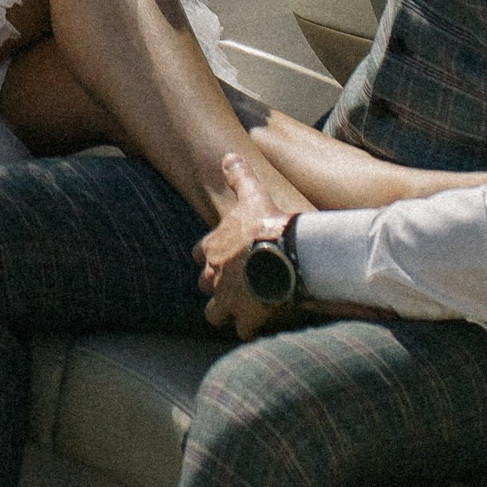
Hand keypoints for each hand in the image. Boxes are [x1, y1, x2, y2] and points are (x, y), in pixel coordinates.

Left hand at [195, 150, 296, 337]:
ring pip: (215, 313)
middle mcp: (214, 275)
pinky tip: (264, 323)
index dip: (211, 256)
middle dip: (217, 286)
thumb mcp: (253, 194)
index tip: (224, 256)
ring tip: (245, 309)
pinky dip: (251, 328)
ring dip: (228, 312)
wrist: (285, 254)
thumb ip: (239, 177)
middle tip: (236, 284)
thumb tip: (228, 156)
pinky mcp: (245, 317)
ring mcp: (227, 299)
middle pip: (204, 285)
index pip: (200, 254)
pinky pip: (242, 330)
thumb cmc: (267, 223)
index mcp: (214, 247)